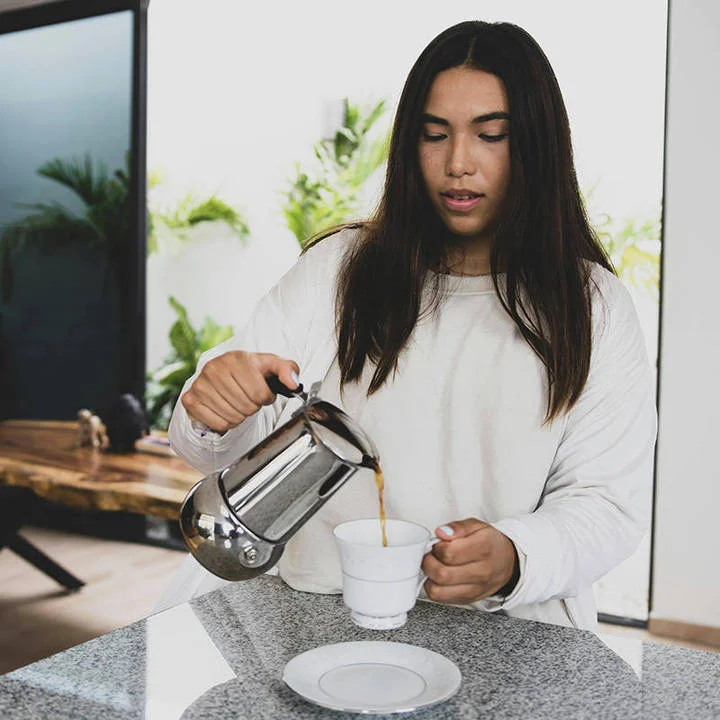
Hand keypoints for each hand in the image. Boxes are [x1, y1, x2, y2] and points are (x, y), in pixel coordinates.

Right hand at [182, 351, 299, 432]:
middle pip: (246, 407)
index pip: (260, 394)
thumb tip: (293, 383)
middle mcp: (214, 368)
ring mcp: (199, 383)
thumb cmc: (250, 371)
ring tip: (238, 403)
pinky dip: (226, 423)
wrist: (224, 373)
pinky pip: (217, 423)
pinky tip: (226, 410)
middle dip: (253, 407)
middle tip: (249, 399)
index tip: (262, 393)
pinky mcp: (189, 399)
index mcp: (237, 358)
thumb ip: (288, 370)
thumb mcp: (272, 366)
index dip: (266, 398)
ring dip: (240, 415)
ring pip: (232, 417)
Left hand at [421, 518, 518, 603]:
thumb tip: (441, 533)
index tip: (438, 543)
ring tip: (435, 565)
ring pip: (438, 590)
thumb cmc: (490, 543)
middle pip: (442, 574)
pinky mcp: (467, 599)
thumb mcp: (477, 526)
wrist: (507, 562)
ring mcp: (475, 589)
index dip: (437, 546)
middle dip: (429, 562)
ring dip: (429, 576)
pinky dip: (433, 587)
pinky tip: (438, 577)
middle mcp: (481, 572)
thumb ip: (458, 527)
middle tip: (432, 554)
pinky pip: (441, 599)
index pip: (449, 553)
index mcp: (483, 548)